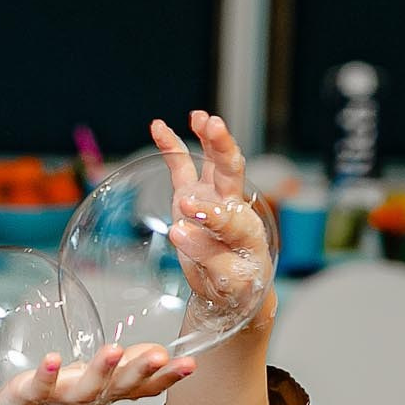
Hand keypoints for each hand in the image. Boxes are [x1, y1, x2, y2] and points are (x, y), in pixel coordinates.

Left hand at [0, 343, 195, 404]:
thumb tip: (157, 350)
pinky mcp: (30, 393)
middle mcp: (88, 396)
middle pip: (119, 385)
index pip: (142, 385)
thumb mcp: (97, 385)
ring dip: (101, 368)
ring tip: (114, 350)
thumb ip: (126, 369)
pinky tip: (53, 358)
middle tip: (160, 357)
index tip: (190, 364)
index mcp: (106, 393)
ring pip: (86, 385)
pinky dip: (47, 372)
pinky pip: (40, 383)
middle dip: (140, 370)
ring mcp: (59, 396)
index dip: (166, 376)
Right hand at [150, 113, 272, 326]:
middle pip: (232, 171)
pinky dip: (172, 146)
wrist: (231, 286)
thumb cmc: (236, 284)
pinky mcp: (192, 196)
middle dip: (223, 148)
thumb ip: (206, 255)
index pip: (228, 216)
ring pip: (213, 162)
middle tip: (214, 126)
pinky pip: (182, 167)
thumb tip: (179, 229)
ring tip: (201, 117)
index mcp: (245, 230)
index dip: (209, 212)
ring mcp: (212, 197)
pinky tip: (159, 127)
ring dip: (208, 138)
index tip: (188, 210)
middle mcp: (232, 206)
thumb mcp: (226, 282)